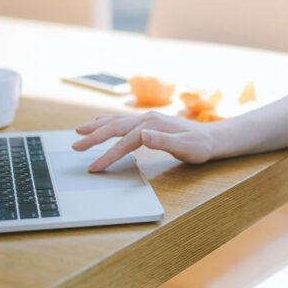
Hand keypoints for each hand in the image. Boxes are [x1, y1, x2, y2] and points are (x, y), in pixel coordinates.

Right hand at [72, 111, 214, 171]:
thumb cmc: (199, 146)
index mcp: (152, 125)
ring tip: (78, 131)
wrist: (212, 138)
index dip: (108, 155)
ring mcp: (147, 118)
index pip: (125, 141)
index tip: (95, 168)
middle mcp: (147, 118)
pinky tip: (100, 123)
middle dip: (93, 138)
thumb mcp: (185, 148)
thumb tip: (142, 135)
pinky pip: (122, 121)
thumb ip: (163, 141)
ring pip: (116, 121)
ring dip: (96, 127)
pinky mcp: (148, 122)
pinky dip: (107, 122)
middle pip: (114, 127)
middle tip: (75, 147)